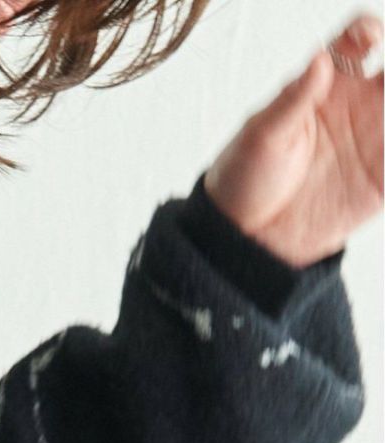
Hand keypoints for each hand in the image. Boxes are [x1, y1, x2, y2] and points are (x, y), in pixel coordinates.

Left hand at [202, 11, 383, 266]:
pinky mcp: (380, 178)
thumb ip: (293, 100)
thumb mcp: (261, 137)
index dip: (367, 31)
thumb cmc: (244, 180)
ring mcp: (371, 140)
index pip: (354, 43)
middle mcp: (355, 107)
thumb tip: (320, 61)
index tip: (370, 37)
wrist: (246, 238)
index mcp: (324, 87)